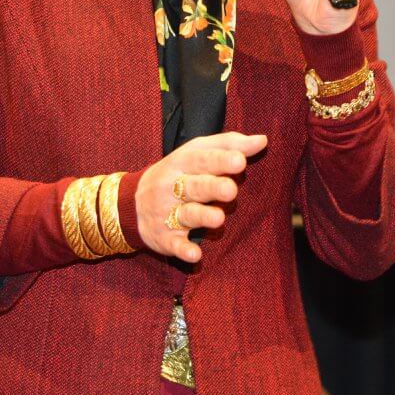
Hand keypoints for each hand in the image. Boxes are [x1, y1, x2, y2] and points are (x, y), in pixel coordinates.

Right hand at [134, 131, 267, 262]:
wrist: (132, 203)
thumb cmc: (179, 172)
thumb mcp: (197, 152)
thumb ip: (230, 145)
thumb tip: (262, 140)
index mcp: (182, 163)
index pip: (202, 159)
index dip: (221, 160)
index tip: (241, 160)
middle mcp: (172, 187)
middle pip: (194, 187)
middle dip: (212, 188)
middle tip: (231, 189)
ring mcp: (167, 213)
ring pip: (186, 215)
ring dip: (202, 217)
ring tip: (219, 218)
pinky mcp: (165, 238)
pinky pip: (174, 244)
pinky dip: (183, 250)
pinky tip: (196, 254)